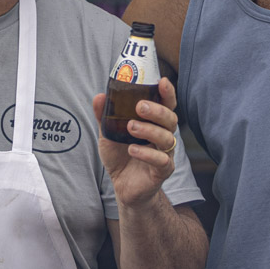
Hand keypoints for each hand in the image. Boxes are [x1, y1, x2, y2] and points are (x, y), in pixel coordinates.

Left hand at [92, 77, 179, 207]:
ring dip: (149, 130)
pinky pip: (162, 160)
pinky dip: (147, 154)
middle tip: (140, 106)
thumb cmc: (120, 156)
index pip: (167, 105)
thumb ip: (104, 116)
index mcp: (155, 124)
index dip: (168, 93)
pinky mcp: (162, 171)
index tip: (163, 81)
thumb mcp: (109, 134)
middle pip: (171, 119)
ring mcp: (165, 154)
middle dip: (157, 110)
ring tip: (130, 127)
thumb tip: (99, 96)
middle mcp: (164, 136)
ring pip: (167, 138)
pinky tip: (132, 150)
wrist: (123, 187)